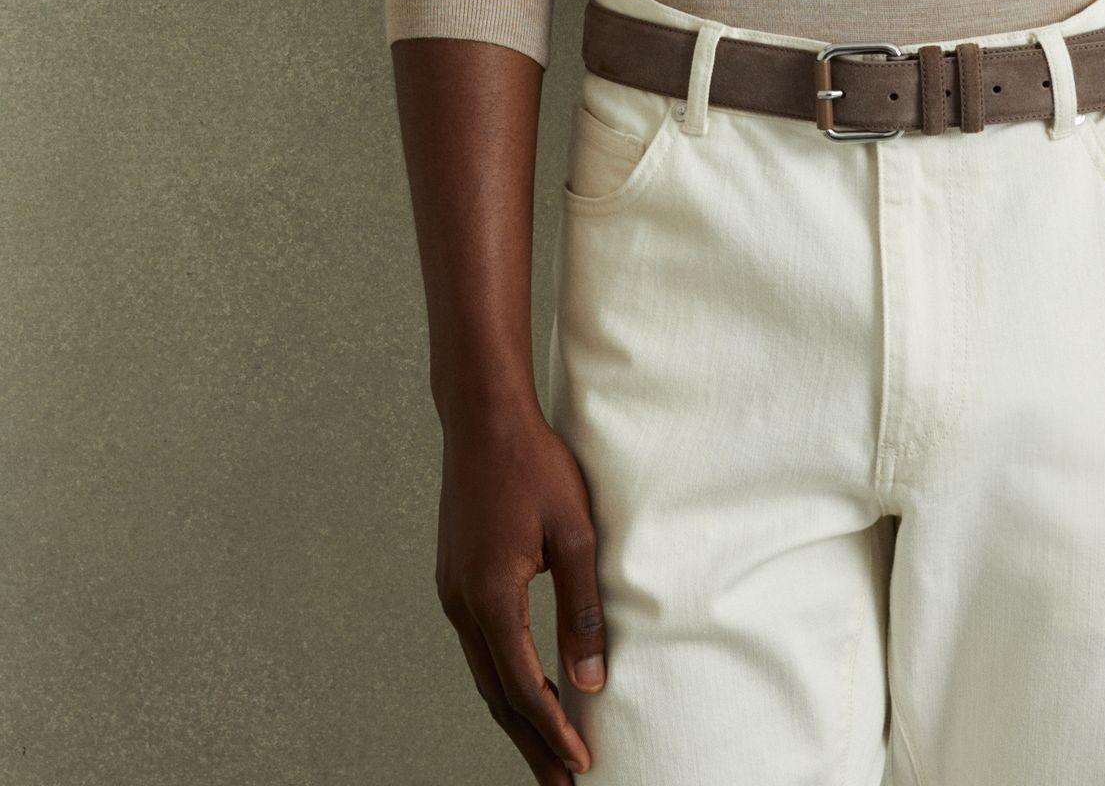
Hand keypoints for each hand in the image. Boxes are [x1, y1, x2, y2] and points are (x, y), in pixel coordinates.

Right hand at [434, 399, 607, 779]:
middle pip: (497, 694)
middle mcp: (461, 603)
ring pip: (484, 673)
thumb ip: (583, 609)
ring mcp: (452, 591)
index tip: (582, 764)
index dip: (553, 730)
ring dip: (515, 714)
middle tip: (562, 784)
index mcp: (490, 596)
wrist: (483, 418)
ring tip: (546, 751)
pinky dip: (502, 677)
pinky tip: (523, 689)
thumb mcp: (574, 533)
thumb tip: (590, 681)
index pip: (523, 687)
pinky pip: (478, 644)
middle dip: (530, 742)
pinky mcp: (454, 578)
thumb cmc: (536, 466)